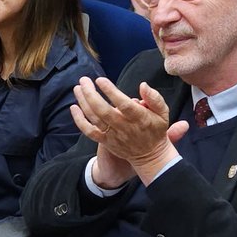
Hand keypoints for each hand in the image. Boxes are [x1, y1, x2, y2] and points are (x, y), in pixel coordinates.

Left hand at [71, 76, 188, 187]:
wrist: (150, 156)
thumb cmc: (156, 130)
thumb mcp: (163, 113)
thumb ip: (154, 98)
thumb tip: (143, 85)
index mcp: (140, 118)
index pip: (124, 104)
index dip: (111, 92)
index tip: (100, 80)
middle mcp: (125, 127)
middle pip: (104, 110)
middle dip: (91, 94)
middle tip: (84, 80)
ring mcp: (114, 135)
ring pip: (95, 118)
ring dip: (83, 102)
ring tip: (78, 88)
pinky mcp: (106, 141)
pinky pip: (89, 131)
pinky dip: (79, 120)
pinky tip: (74, 108)